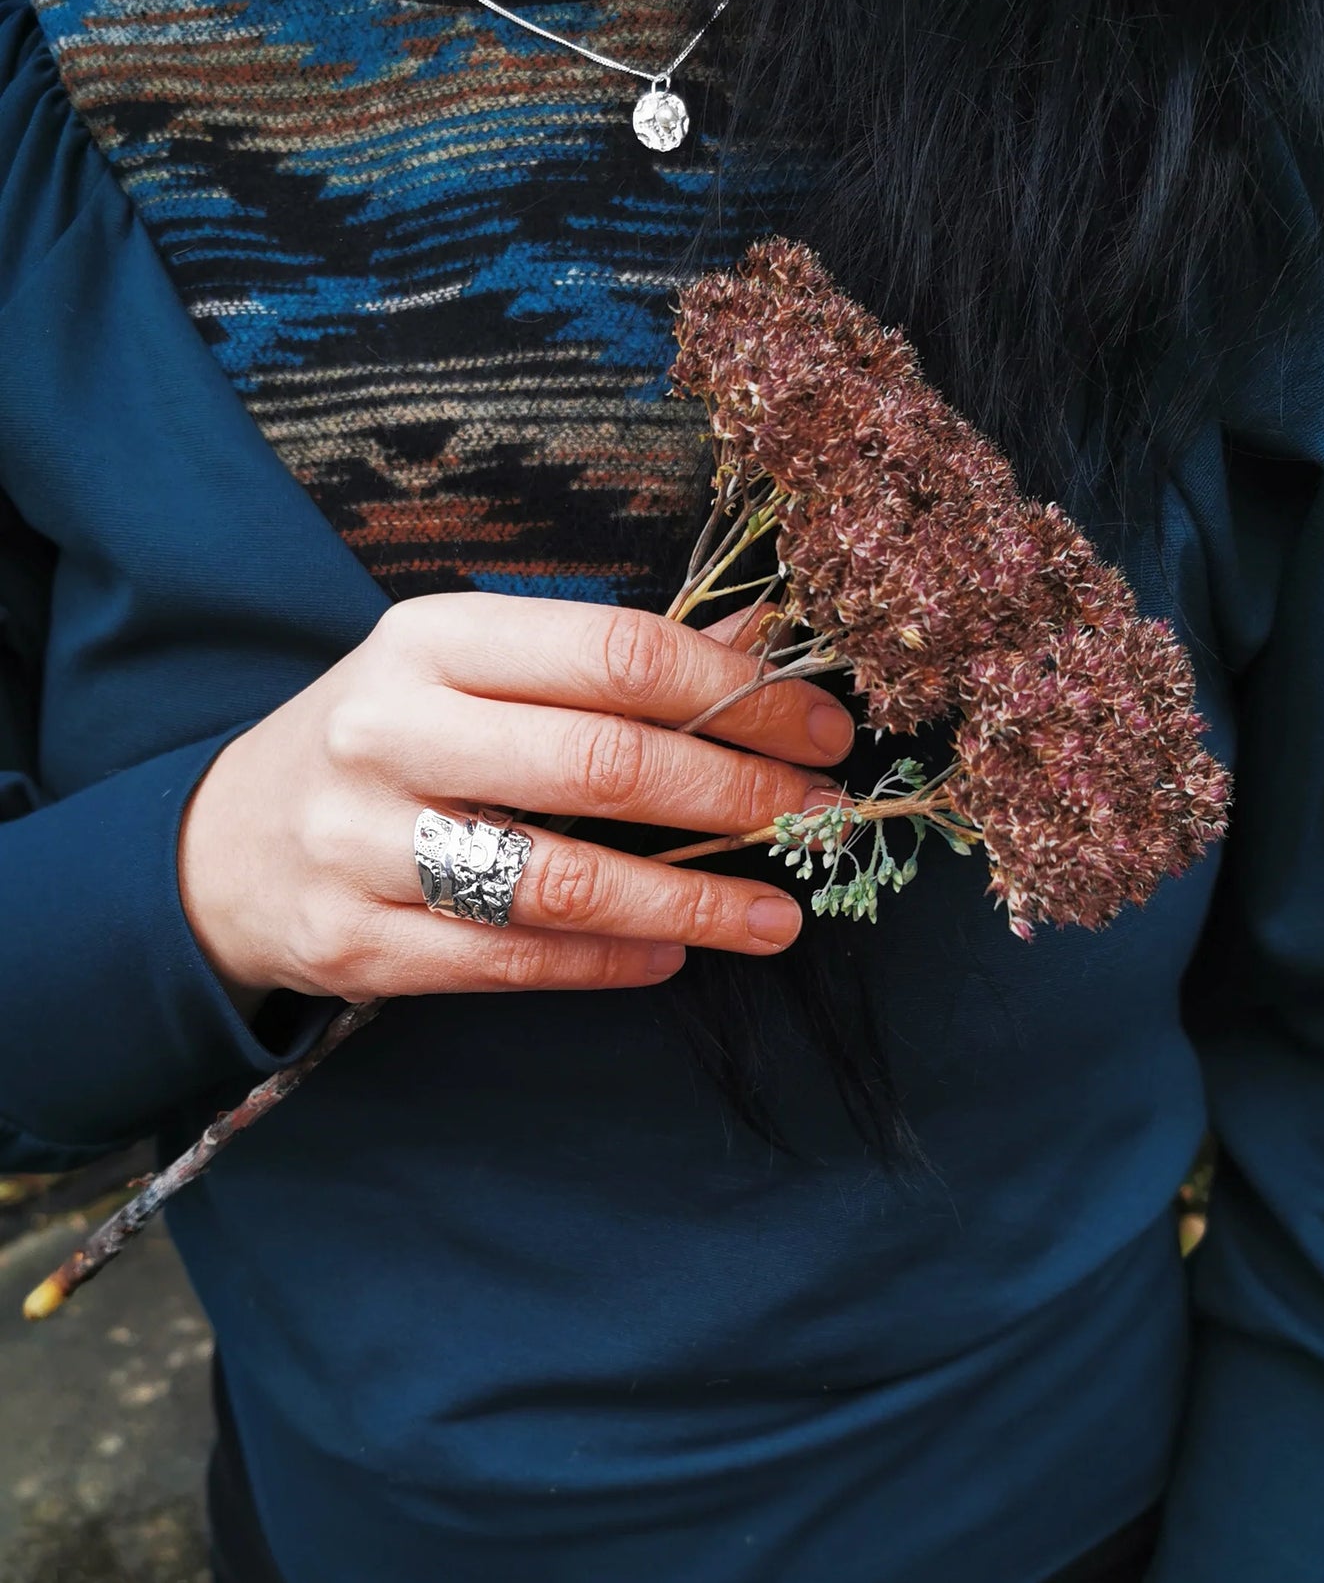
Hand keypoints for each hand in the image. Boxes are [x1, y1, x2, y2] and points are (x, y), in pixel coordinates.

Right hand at [178, 594, 854, 1009]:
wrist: (229, 839)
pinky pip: (514, 961)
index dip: (736, 692)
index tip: (818, 728)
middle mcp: (390, 730)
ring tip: (778, 915)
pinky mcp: (355, 943)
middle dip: (735, 794)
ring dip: (693, 902)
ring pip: (561, 881)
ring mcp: (363, 843)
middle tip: (818, 817)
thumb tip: (764, 639)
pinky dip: (613, 961)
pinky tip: (676, 952)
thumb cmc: (390, 738)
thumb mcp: (474, 667)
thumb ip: (610, 659)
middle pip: (601, 765)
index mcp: (433, 638)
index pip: (616, 653)